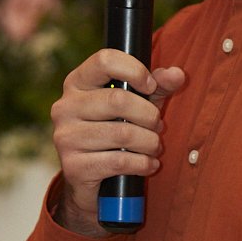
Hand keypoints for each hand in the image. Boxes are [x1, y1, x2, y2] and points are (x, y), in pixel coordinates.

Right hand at [50, 49, 185, 234]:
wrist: (89, 180)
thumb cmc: (114, 132)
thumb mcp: (136, 104)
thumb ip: (157, 86)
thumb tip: (177, 74)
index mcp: (77, 83)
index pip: (104, 60)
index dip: (134, 70)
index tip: (150, 86)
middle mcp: (65, 107)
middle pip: (118, 100)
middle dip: (149, 116)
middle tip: (158, 126)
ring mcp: (65, 137)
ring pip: (122, 134)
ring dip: (149, 143)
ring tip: (154, 147)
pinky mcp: (73, 166)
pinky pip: (118, 161)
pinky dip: (142, 164)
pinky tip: (148, 165)